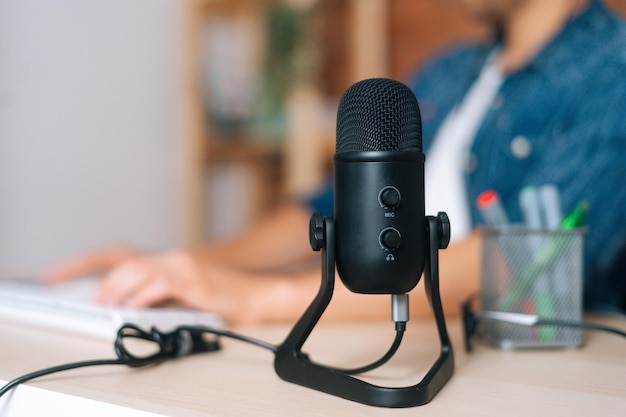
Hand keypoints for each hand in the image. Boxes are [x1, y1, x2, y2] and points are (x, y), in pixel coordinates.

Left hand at [46, 248, 299, 323]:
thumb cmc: (221, 297)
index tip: (58, 274)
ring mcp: (185, 267)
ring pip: (140, 270)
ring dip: (119, 288)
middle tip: (94, 300)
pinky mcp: (195, 281)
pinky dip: (144, 295)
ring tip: (108, 304)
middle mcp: (174, 258)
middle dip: (104, 281)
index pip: (119, 255)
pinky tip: (135, 305)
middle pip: (127, 262)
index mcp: (169, 260)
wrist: (254, 295)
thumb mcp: (183, 294)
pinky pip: (162, 284)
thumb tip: (126, 304)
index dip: (85, 262)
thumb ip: (158, 294)